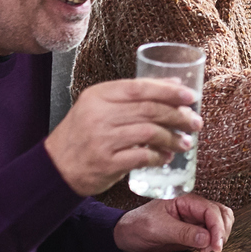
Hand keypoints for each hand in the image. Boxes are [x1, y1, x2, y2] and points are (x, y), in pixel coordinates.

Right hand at [45, 79, 201, 195]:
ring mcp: (102, 139)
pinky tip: (167, 157)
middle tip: (195, 122)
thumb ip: (132, 96)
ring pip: (149, 132)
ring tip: (185, 142)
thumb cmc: (82, 135)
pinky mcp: (106, 162)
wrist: (55, 167)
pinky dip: (159, 157)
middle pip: (149, 109)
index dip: (168, 90)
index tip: (190, 96)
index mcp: (98, 95)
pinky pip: (142, 156)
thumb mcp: (99, 107)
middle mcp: (98, 114)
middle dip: (178, 116)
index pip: (139, 88)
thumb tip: (173, 84)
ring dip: (172, 137)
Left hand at [114, 192, 232, 251]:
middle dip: (222, 231)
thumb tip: (206, 238)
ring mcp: (194, 220)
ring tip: (208, 249)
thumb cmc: (136, 226)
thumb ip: (183, 232)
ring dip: (220, 236)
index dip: (217, 228)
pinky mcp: (193, 232)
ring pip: (220, 223)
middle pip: (221, 214)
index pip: (211, 210)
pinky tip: (204, 249)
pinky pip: (211, 234)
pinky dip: (213, 242)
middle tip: (214, 248)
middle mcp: (193, 208)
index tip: (216, 245)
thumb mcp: (157, 228)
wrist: (125, 237)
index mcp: (185, 201)